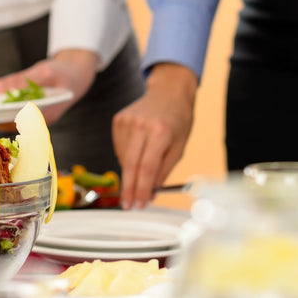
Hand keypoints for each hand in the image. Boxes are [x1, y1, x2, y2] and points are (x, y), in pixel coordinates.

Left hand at [0, 48, 97, 123]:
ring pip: (13, 122)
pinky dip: (5, 110)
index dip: (0, 120)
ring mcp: (38, 120)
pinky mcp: (34, 115)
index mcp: (47, 113)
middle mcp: (42, 121)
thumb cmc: (64, 73)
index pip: (18, 123)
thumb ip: (19, 80)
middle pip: (13, 126)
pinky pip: (16, 116)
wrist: (78, 76)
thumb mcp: (42, 71)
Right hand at [112, 63, 196, 209]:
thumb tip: (149, 193)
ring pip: (124, 158)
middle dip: (129, 189)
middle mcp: (141, 125)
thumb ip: (163, 171)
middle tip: (128, 205)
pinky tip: (137, 152)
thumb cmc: (178, 121)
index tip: (139, 204)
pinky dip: (127, 158)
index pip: (147, 167)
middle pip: (131, 165)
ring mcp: (127, 121)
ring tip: (140, 173)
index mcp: (161, 132)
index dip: (142, 189)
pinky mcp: (118, 120)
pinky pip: (119, 148)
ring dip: (130, 173)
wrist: (168, 92)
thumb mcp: (179, 148)